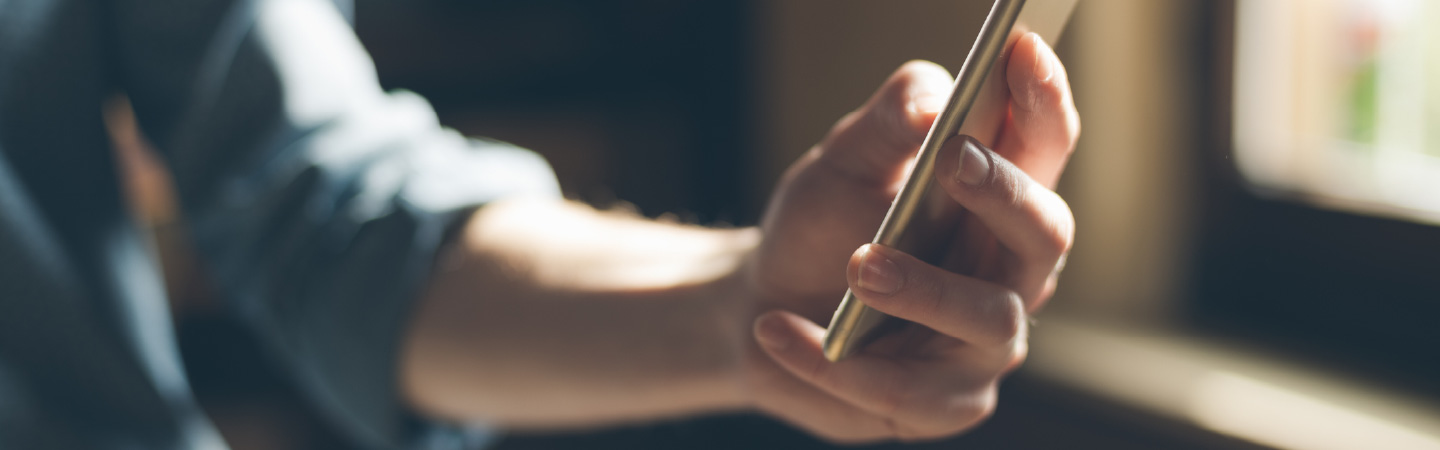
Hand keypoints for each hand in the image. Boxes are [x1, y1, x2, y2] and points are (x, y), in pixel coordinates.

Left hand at [742, 33, 1079, 441]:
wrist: (758, 310)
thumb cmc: (820, 227)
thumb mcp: (841, 163)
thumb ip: (886, 122)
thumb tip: (929, 101)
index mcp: (999, 200)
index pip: (1045, 145)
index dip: (1044, 100)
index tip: (1022, 50)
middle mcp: (1010, 272)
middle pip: (1046, 234)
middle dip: (1004, 194)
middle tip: (951, 160)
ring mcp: (981, 343)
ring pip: (991, 320)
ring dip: (924, 289)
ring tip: (859, 266)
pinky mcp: (940, 404)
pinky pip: (906, 390)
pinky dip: (835, 360)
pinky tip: (777, 330)